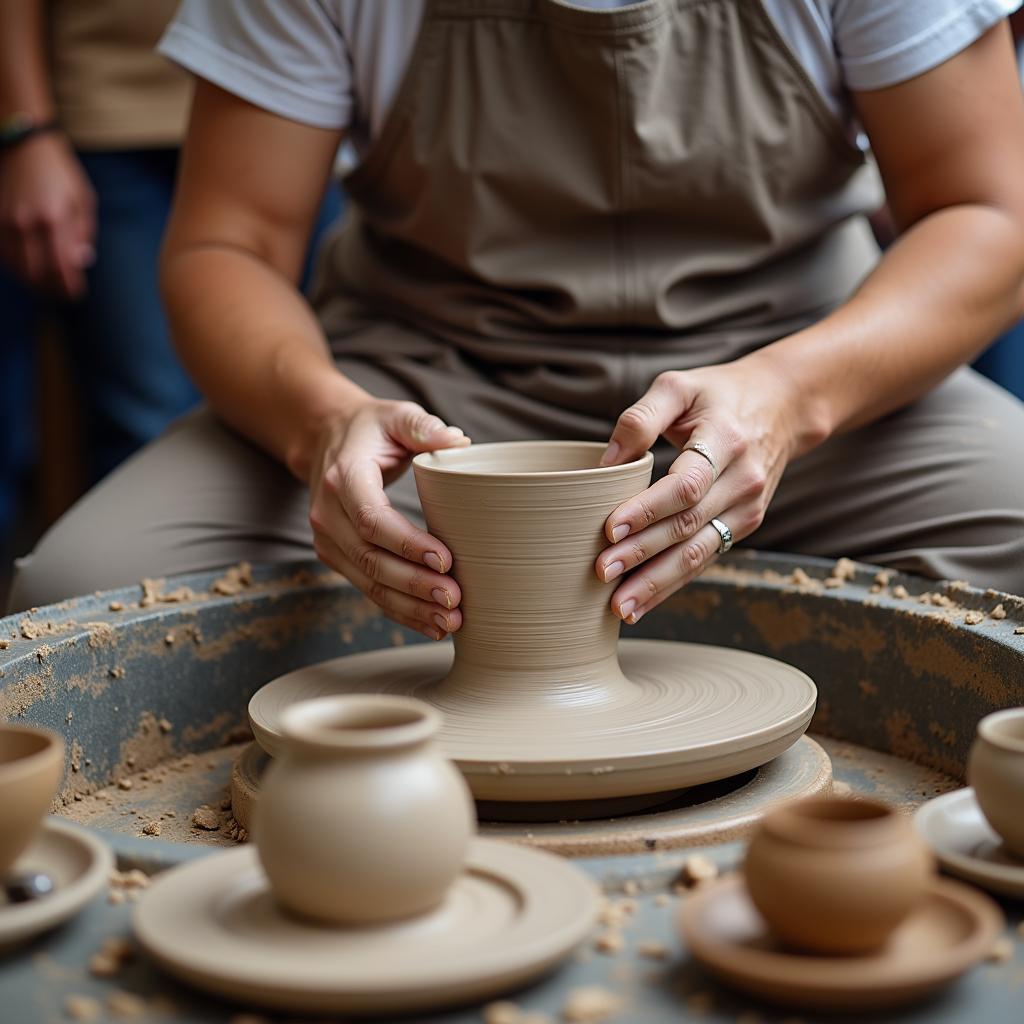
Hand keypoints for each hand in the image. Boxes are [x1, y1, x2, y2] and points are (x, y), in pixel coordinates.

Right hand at [0, 131, 95, 297]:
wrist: (24, 145)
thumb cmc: (60, 174)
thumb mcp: (83, 200)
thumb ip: (83, 233)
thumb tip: (80, 263)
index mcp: (54, 219)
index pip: (62, 267)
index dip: (69, 286)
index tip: (77, 294)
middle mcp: (27, 224)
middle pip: (37, 273)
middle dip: (52, 289)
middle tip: (63, 295)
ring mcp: (6, 222)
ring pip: (17, 267)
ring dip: (33, 282)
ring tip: (48, 286)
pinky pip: (3, 255)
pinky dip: (16, 268)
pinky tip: (29, 270)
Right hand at [308, 399, 470, 639]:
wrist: (326, 439)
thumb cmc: (371, 429)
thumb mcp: (396, 416)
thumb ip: (423, 427)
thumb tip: (457, 441)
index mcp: (344, 477)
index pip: (372, 519)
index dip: (407, 544)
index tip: (445, 559)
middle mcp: (329, 514)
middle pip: (371, 560)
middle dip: (414, 585)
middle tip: (454, 599)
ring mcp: (330, 540)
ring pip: (369, 583)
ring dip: (409, 607)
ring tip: (449, 621)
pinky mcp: (338, 557)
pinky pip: (369, 589)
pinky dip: (400, 610)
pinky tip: (432, 625)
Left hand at [596, 354, 813, 622]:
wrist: (783, 405)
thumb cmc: (718, 395)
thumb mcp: (679, 387)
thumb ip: (641, 418)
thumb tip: (605, 463)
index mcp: (725, 440)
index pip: (685, 485)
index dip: (648, 510)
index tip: (609, 529)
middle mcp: (743, 479)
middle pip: (688, 526)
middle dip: (642, 554)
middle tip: (602, 572)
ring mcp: (748, 507)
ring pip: (699, 552)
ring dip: (657, 583)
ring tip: (620, 606)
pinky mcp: (746, 524)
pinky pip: (706, 557)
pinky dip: (673, 583)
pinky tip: (643, 602)